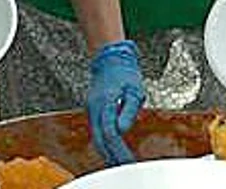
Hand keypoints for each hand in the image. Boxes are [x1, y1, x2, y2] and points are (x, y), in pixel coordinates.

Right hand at [86, 40, 144, 165]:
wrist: (110, 59)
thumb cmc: (125, 73)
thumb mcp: (134, 90)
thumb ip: (128, 111)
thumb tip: (122, 130)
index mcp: (105, 102)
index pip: (110, 134)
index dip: (119, 151)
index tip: (128, 161)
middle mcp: (94, 108)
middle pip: (100, 140)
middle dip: (111, 156)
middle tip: (124, 166)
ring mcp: (91, 109)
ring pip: (95, 137)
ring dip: (106, 152)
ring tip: (118, 163)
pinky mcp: (92, 110)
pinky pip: (96, 131)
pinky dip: (103, 143)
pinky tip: (110, 150)